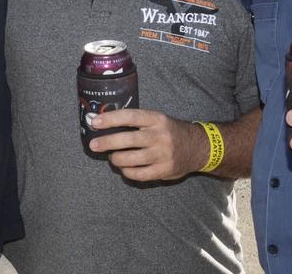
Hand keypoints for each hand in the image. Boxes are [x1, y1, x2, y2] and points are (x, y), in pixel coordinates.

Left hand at [89, 109, 206, 181]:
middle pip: (129, 139)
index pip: (130, 116)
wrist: (197, 147)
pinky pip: (139, 174)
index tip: (94, 122)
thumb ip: (137, 122)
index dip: (111, 119)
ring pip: (131, 159)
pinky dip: (127, 172)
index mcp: (157, 119)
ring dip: (116, 159)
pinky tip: (124, 168)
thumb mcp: (158, 120)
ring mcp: (163, 154)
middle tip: (93, 145)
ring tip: (112, 157)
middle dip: (107, 142)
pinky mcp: (164, 170)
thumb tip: (106, 124)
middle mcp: (160, 136)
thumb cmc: (170, 131)